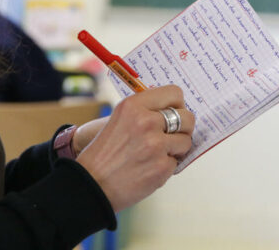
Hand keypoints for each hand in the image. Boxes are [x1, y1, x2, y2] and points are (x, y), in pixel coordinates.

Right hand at [75, 85, 194, 211]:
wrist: (91, 185)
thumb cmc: (105, 153)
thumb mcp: (120, 120)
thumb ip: (145, 112)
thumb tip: (175, 110)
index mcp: (134, 105)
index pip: (174, 93)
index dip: (178, 104)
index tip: (175, 112)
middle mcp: (146, 121)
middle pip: (187, 117)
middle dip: (184, 128)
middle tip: (172, 136)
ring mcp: (155, 145)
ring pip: (186, 141)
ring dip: (176, 149)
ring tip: (156, 154)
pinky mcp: (161, 167)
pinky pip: (177, 162)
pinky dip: (166, 167)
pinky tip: (149, 168)